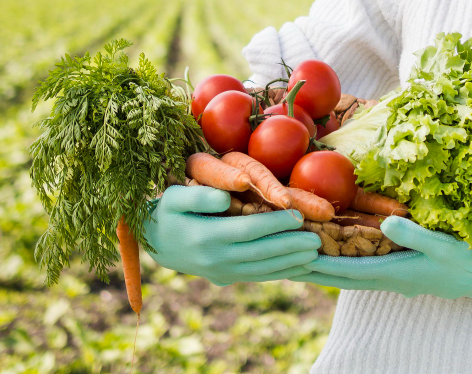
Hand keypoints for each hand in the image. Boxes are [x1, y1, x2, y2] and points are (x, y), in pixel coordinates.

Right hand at [143, 185, 320, 285]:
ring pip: (262, 269)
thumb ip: (200, 194)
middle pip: (260, 253)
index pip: (248, 230)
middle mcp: (215, 259)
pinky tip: (297, 267)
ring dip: (290, 262)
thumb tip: (225, 196)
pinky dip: (279, 272)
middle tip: (315, 239)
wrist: (155, 241)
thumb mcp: (174, 196)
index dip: (274, 224)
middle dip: (290, 246)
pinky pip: (257, 277)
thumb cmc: (167, 211)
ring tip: (313, 253)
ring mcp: (221, 272)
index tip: (297, 215)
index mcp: (205, 236)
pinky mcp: (225, 278)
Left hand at [297, 216, 471, 305]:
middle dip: (309, 268)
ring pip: (347, 272)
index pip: (345, 269)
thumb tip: (385, 224)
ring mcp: (392, 275)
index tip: (290, 256)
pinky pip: (360, 266)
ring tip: (294, 257)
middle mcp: (386, 277)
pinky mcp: (398, 269)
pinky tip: (331, 253)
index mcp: (392, 272)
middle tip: (278, 260)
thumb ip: (413, 234)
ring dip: (322, 265)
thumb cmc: (466, 260)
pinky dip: (341, 260)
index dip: (317, 262)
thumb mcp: (442, 245)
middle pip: (338, 275)